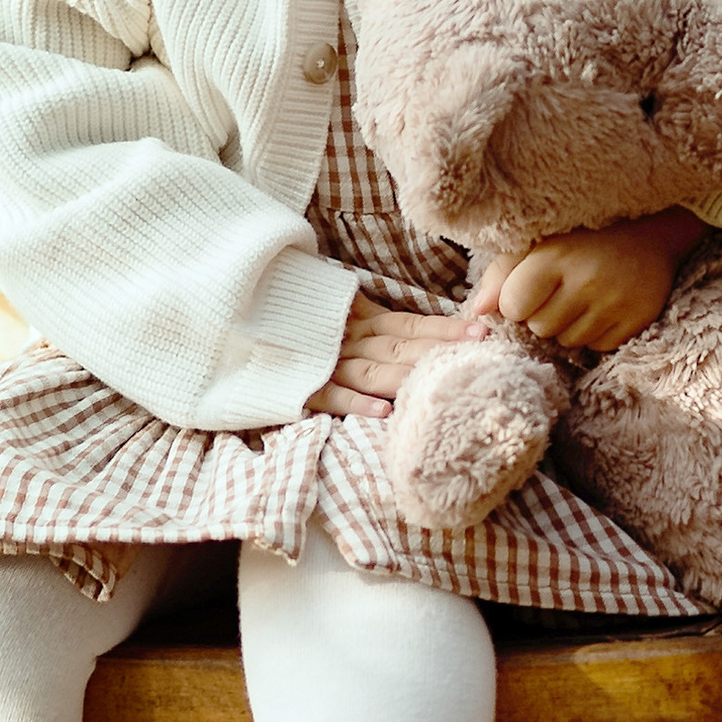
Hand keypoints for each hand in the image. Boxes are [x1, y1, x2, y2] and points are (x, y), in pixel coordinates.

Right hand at [304, 295, 484, 420]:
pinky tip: (383, 414)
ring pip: (372, 372)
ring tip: (440, 384)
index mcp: (360, 320)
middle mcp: (349, 341)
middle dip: (440, 350)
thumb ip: (369, 313)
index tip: (481, 331)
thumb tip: (416, 322)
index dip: (445, 328)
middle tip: (478, 353)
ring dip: (407, 378)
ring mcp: (326, 364)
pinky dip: (356, 404)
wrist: (240, 326)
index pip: (410, 324)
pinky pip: (332, 397)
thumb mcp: (336, 307)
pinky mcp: (304, 388)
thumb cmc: (297, 320)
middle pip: (400, 347)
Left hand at [468, 209, 703, 354]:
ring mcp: (615, 302)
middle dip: (541, 316)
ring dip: (567, 327)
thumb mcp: (536, 242)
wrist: (648, 231)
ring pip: (568, 342)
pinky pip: (598, 347)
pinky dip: (594, 333)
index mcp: (555, 256)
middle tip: (558, 292)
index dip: (515, 302)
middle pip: (540, 328)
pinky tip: (600, 308)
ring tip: (580, 298)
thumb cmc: (580, 236)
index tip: (528, 289)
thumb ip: (501, 274)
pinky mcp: (638, 318)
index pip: (514, 307)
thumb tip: (479, 311)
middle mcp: (587, 281)